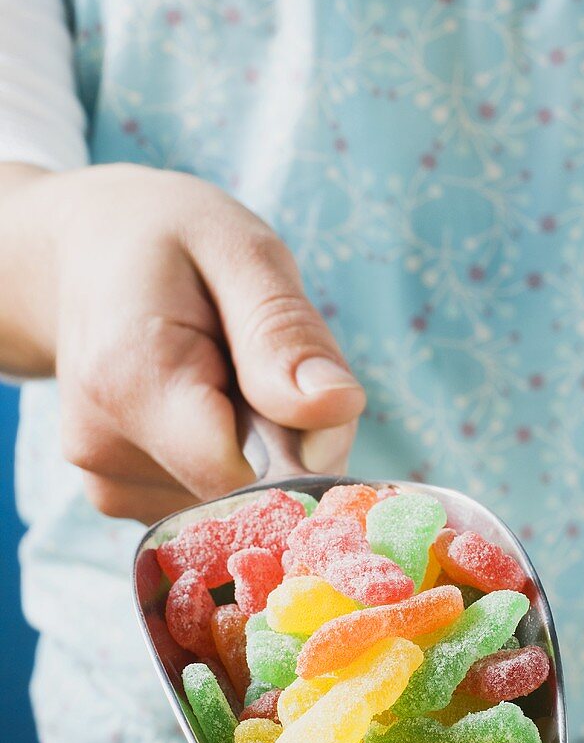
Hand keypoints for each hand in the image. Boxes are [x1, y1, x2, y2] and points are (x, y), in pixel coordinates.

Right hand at [0, 163, 365, 523]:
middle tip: (260, 364)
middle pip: (245, 491)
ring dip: (257, 449)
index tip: (303, 392)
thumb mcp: (240, 251)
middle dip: (284, 444)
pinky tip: (203, 404)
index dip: (301, 448)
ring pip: (232, 499)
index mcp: (131, 378)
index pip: (246, 475)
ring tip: (222, 374)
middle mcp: (102, 447)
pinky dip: (228, 461)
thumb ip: (285, 334)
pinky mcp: (115, 495)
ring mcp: (103, 479)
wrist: (85, 254)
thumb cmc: (171, 242)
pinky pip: (207, 500)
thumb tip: (338, 407)